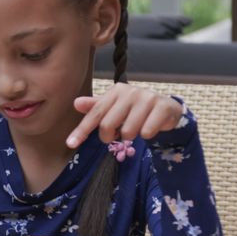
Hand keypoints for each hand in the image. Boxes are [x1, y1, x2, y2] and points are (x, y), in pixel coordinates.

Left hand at [66, 83, 182, 148]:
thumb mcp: (114, 107)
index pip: (95, 114)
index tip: (70, 144)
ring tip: (136, 127)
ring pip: (128, 132)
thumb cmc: (134, 109)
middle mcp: (130, 92)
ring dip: (131, 136)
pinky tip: (150, 127)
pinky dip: (147, 135)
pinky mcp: (162, 107)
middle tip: (117, 134)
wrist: (166, 108)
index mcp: (115, 91)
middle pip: (108, 125)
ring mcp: (147, 98)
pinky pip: (146, 133)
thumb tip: (76, 103)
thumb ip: (96, 107)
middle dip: (110, 137)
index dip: (82, 130)